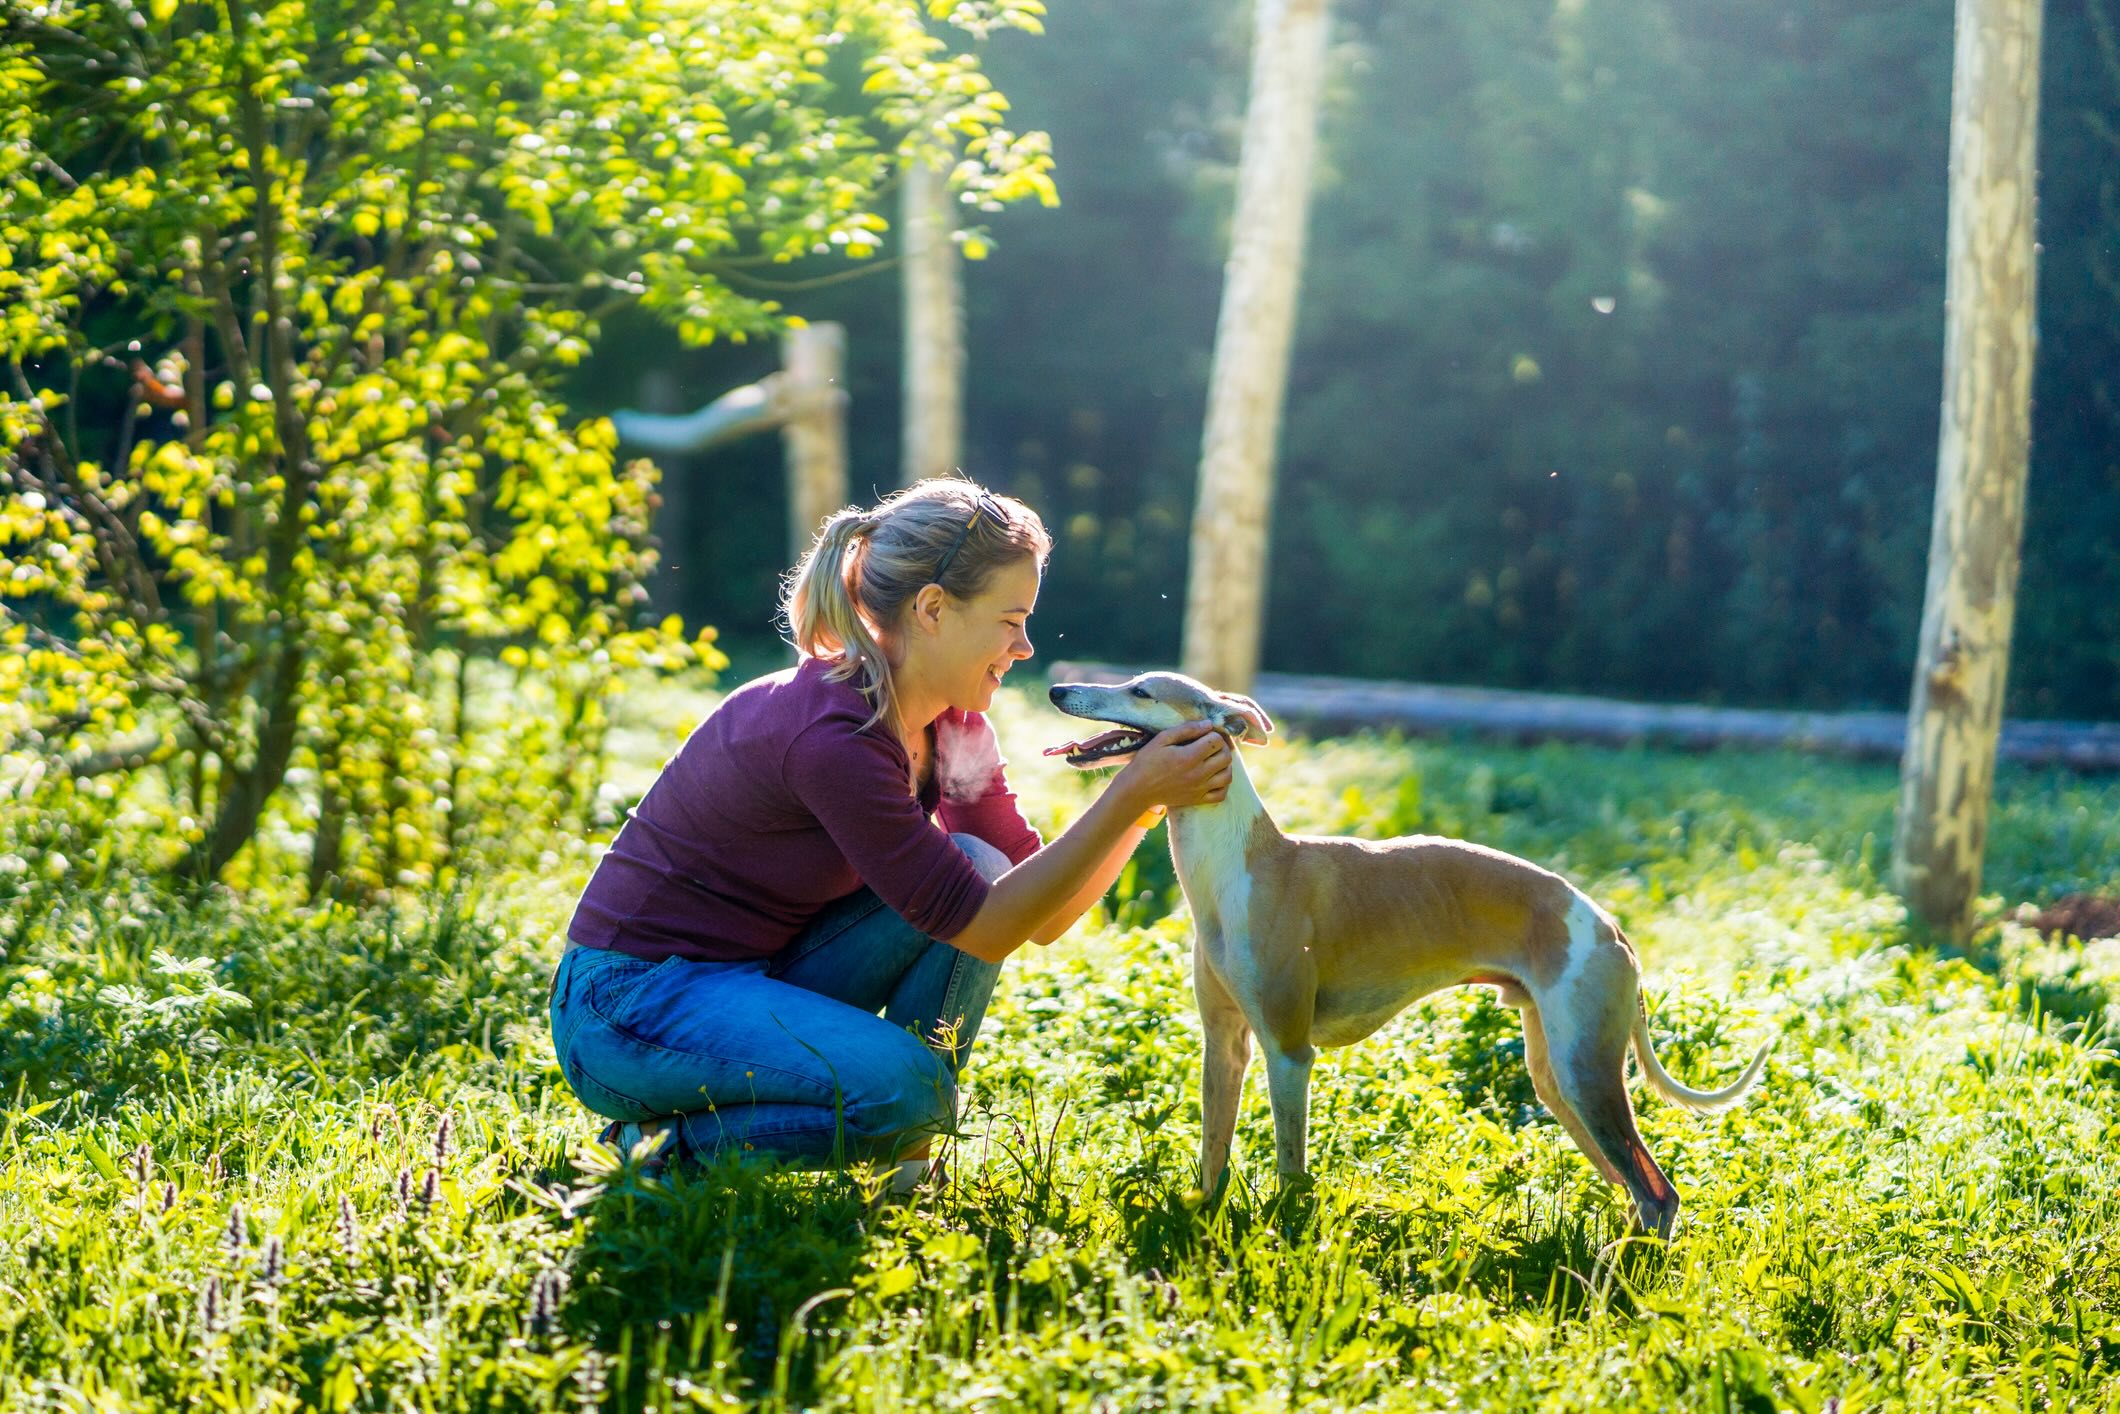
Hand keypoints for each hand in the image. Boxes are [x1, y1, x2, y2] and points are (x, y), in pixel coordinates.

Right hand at [1116, 721, 1232, 812]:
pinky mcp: (1198, 800)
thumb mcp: (1162, 739)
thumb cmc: (1147, 761)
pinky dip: (1223, 785)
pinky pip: (1221, 794)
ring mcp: (1199, 789)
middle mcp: (1198, 774)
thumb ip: (1186, 730)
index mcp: (1189, 757)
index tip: (1205, 734)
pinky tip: (1214, 777)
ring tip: (1214, 760)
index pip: (1217, 741)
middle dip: (1222, 747)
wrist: (1137, 789)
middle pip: (1226, 757)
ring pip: (1228, 776)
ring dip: (1225, 765)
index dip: (1213, 734)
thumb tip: (1208, 724)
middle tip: (1211, 744)